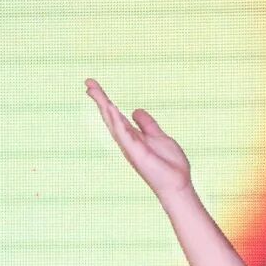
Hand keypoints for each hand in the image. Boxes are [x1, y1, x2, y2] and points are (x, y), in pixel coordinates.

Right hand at [85, 78, 192, 199]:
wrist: (178, 183)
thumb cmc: (169, 164)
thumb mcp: (159, 136)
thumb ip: (147, 124)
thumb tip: (135, 110)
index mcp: (132, 136)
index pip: (116, 115)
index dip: (105, 100)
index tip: (92, 85)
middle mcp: (128, 141)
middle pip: (110, 117)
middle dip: (99, 99)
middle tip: (88, 82)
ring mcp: (130, 147)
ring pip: (113, 123)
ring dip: (104, 106)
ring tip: (94, 90)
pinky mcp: (136, 153)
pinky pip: (124, 135)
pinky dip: (117, 121)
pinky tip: (111, 108)